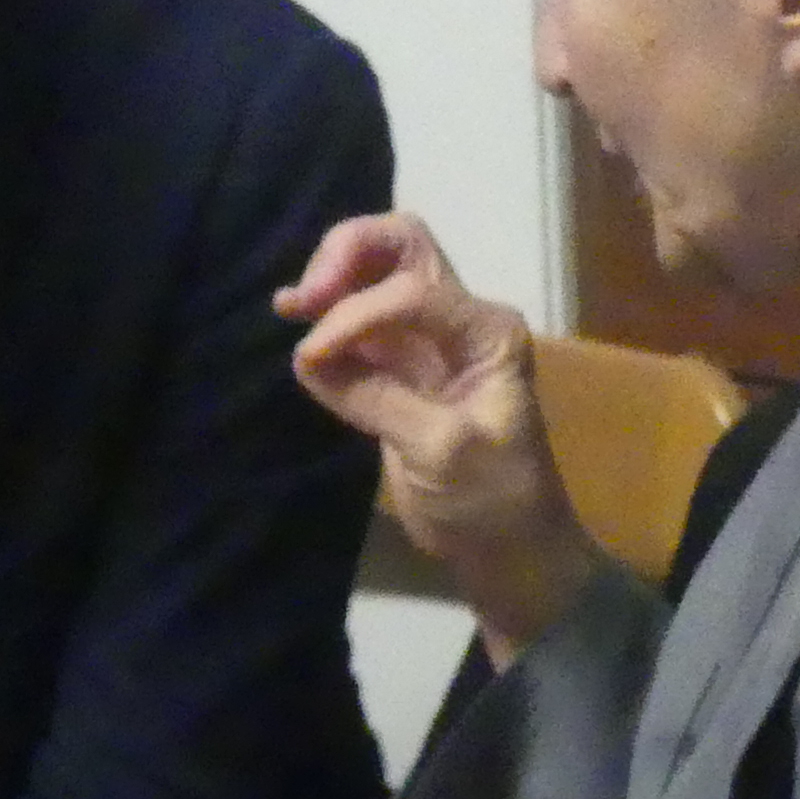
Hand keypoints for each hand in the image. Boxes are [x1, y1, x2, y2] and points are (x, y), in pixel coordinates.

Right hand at [278, 212, 598, 657]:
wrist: (509, 551)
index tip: (313, 357)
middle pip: (401, 247)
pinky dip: (326, 314)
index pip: (412, 291)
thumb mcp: (443, 451)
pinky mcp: (399, 369)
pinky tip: (293, 318)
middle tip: (303, 298)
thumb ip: (378, 398)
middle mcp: (460, 321)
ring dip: (332, 277)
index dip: (356, 315)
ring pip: (377, 273)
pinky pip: (359, 322)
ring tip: (290, 305)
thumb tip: (307, 359)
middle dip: (347, 255)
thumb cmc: (493, 501)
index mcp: (487, 331)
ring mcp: (428, 342)